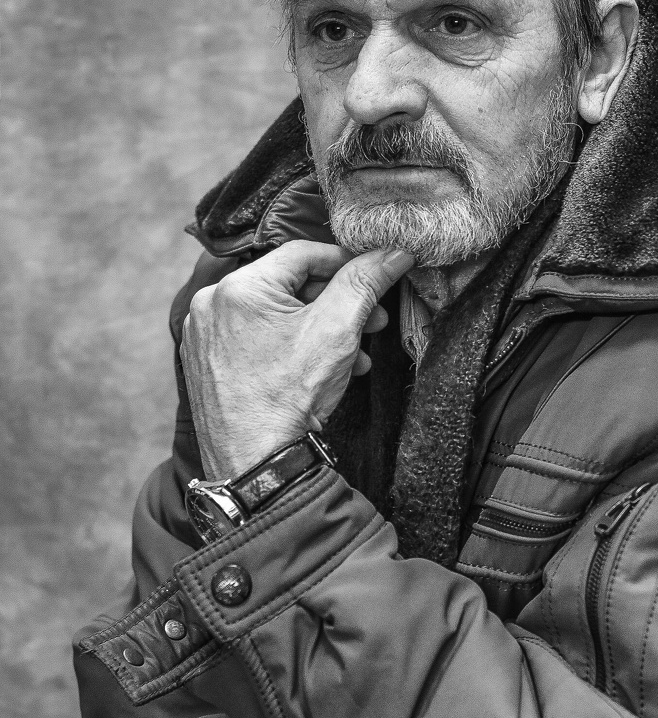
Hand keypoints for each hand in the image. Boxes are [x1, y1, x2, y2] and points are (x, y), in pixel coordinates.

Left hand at [180, 242, 413, 478]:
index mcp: (237, 288)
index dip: (347, 262)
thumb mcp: (337, 330)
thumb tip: (392, 252)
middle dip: (338, 303)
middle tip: (374, 320)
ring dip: (321, 330)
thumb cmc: (288, 399)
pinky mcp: (209, 367)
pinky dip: (293, 349)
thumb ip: (365, 283)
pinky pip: (258, 342)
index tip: (377, 274)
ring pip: (276, 317)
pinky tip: (325, 371)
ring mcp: (206, 338)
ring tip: (355, 355)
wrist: (255, 465)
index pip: (302, 253)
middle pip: (289, 286)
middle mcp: (212, 306)